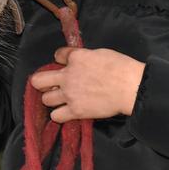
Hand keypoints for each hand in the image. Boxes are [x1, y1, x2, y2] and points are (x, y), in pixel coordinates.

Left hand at [29, 47, 145, 122]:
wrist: (129, 87)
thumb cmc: (120, 67)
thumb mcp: (99, 53)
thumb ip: (84, 56)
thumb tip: (78, 59)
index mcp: (75, 58)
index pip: (57, 55)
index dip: (60, 59)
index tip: (64, 63)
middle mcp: (67, 76)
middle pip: (39, 81)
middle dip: (42, 82)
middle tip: (52, 85)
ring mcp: (69, 95)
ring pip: (46, 99)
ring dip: (52, 99)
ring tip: (61, 100)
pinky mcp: (76, 111)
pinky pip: (56, 116)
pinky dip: (59, 115)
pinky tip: (66, 112)